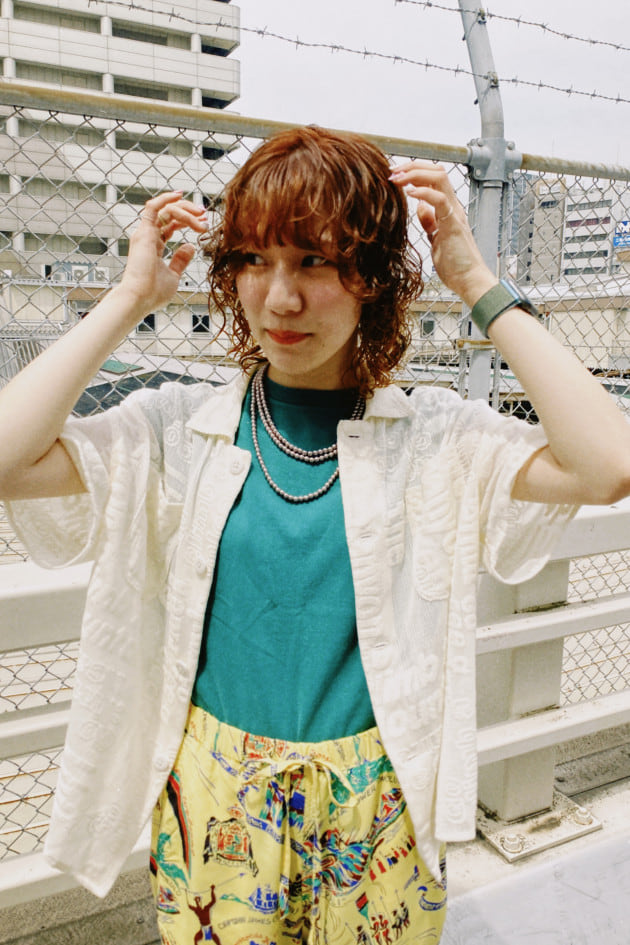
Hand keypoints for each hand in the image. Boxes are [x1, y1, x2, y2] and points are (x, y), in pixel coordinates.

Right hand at [119, 192, 207, 314]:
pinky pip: (153, 207)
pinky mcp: (144, 232)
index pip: (170, 225)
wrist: (140, 298)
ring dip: (186, 209)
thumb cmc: (153, 293)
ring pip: (166, 210)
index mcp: (154, 246)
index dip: (188, 221)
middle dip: (189, 212)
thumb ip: (181, 260)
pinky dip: (165, 198)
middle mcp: (148, 236)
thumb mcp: (173, 275)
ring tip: (201, 215)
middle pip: (170, 214)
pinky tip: (179, 195)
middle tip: (205, 215)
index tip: (204, 224)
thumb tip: (191, 246)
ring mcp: (145, 233)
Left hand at [390, 161, 496, 306]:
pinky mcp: (453, 225)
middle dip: (412, 166)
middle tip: (392, 171)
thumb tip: (420, 208)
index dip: (414, 172)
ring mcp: (454, 214)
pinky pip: (439, 200)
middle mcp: (453, 207)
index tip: (394, 176)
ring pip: (439, 178)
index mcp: (448, 209)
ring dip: (415, 174)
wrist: (469, 281)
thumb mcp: (436, 239)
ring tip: (397, 178)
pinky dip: (423, 192)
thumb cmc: (455, 265)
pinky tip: (409, 192)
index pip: (434, 178)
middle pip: (436, 171)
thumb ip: (430, 222)